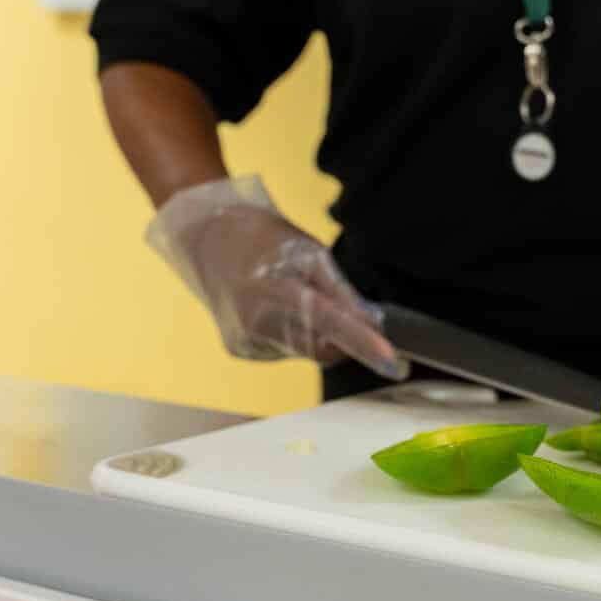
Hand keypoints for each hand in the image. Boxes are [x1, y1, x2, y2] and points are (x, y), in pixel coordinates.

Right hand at [146, 176, 407, 378]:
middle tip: (343, 310)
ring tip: (293, 298)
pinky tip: (275, 311)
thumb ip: (341, 292)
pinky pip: (283, 351)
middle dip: (343, 339)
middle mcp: (258, 322)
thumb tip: (373, 323)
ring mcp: (246, 340)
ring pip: (304, 353)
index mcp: (277, 290)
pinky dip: (292, 337)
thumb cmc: (262, 239)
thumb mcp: (309, 252)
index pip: (331, 324)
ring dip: (315, 335)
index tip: (393, 362)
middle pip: (321, 349)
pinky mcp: (240, 350)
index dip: (364, 344)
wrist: (206, 240)